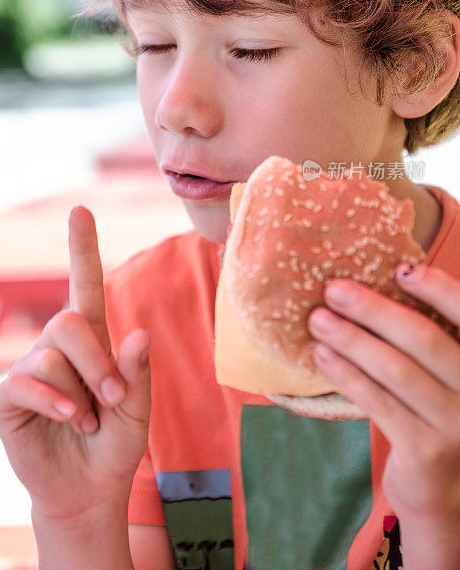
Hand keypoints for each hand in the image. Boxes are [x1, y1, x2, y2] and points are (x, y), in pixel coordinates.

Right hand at [0, 205, 151, 520]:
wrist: (88, 490)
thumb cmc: (115, 445)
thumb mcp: (137, 409)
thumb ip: (138, 373)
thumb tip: (138, 332)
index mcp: (92, 341)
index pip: (83, 285)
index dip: (81, 248)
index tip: (80, 210)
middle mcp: (58, 348)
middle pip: (69, 321)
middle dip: (96, 360)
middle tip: (114, 396)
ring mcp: (31, 370)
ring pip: (51, 354)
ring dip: (80, 390)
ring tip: (90, 419)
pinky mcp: (10, 396)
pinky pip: (26, 381)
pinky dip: (55, 400)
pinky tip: (71, 418)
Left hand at [307, 263, 459, 530]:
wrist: (442, 494)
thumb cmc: (433, 419)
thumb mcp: (441, 379)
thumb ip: (424, 344)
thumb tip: (372, 290)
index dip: (439, 290)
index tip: (400, 270)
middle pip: (424, 339)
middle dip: (373, 310)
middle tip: (333, 289)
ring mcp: (457, 425)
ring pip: (396, 370)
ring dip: (351, 340)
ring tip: (318, 320)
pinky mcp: (427, 451)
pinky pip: (379, 402)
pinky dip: (347, 374)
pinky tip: (322, 356)